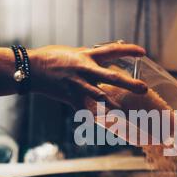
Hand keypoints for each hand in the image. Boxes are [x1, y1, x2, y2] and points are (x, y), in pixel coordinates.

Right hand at [29, 43, 147, 108]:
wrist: (33, 68)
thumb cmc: (52, 57)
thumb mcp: (74, 52)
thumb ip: (90, 56)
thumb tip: (105, 58)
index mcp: (87, 56)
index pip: (112, 50)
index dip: (128, 50)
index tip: (143, 52)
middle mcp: (85, 70)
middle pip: (111, 77)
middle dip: (128, 84)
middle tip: (143, 89)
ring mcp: (78, 85)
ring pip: (99, 97)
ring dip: (113, 106)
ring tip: (126, 113)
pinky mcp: (71, 97)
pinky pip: (85, 111)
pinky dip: (95, 119)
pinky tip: (105, 126)